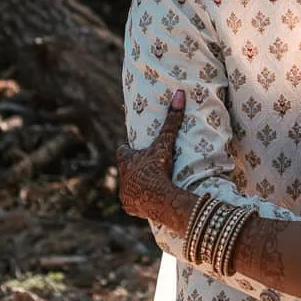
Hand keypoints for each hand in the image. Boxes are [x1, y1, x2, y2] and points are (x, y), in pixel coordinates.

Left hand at [117, 89, 185, 220]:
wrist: (157, 197)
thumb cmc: (158, 168)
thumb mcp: (165, 143)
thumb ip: (171, 120)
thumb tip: (178, 93)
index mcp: (126, 160)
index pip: (122, 151)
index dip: (128, 150)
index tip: (134, 148)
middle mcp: (122, 176)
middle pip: (125, 169)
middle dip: (133, 168)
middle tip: (145, 167)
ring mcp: (124, 193)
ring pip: (128, 186)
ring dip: (136, 185)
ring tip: (149, 185)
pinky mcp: (129, 207)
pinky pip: (133, 203)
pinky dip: (139, 201)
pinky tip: (148, 201)